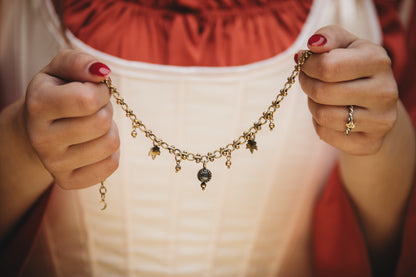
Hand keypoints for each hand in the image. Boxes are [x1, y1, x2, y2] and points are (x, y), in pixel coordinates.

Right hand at [25, 50, 119, 189]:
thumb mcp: (61, 68)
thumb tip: (102, 72)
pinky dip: (110, 151)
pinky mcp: (67, 181)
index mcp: (38, 105)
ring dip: (109, 130)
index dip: (100, 91)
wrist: (37, 127)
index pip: (88, 100)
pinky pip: (110, 165)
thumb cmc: (56, 92)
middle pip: (102, 123)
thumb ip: (80, 62)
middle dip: (105, 110)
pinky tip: (94, 143)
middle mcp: (41, 138)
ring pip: (110, 144)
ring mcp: (53, 164)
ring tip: (92, 125)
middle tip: (92, 109)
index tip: (93, 90)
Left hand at [298, 25, 397, 154]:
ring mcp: (381, 120)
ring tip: (320, 98)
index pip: (327, 66)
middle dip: (307, 85)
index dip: (307, 66)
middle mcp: (385, 92)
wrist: (375, 104)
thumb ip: (328, 36)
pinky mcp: (370, 143)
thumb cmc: (352, 68)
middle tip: (307, 80)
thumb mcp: (343, 45)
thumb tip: (314, 44)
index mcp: (378, 61)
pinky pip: (326, 135)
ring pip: (323, 116)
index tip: (304, 64)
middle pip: (322, 92)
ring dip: (313, 105)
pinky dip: (319, 124)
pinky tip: (330, 115)